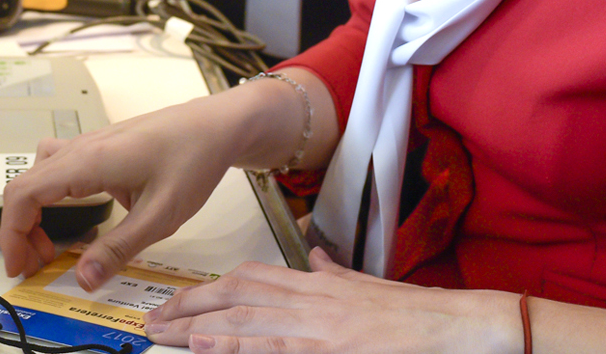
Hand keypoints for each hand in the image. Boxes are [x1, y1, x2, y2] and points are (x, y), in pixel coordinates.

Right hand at [0, 97, 244, 289]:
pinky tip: (76, 215)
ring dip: (33, 211)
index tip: (19, 266)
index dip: (12, 233)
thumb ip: (119, 248)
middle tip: (36, 265)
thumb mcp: (160, 215)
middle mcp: (81, 148)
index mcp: (88, 162)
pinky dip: (50, 196)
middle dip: (20, 230)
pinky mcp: (100, 146)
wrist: (217, 125)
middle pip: (24, 185)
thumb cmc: (193, 158)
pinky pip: (56, 168)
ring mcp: (89, 143)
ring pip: (38, 175)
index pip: (24, 194)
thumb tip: (83, 278)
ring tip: (52, 245)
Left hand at [142, 248, 517, 353]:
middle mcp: (310, 297)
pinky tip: (206, 347)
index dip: (210, 289)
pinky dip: (237, 346)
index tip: (180, 301)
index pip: (250, 278)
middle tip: (153, 321)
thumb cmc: (413, 312)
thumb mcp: (366, 285)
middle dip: (189, 307)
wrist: (451, 322)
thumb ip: (334, 273)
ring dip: (197, 327)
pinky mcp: (328, 347)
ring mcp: (317, 323)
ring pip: (244, 319)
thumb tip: (316, 260)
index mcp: (316, 283)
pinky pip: (274, 345)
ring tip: (161, 334)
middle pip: (235, 295)